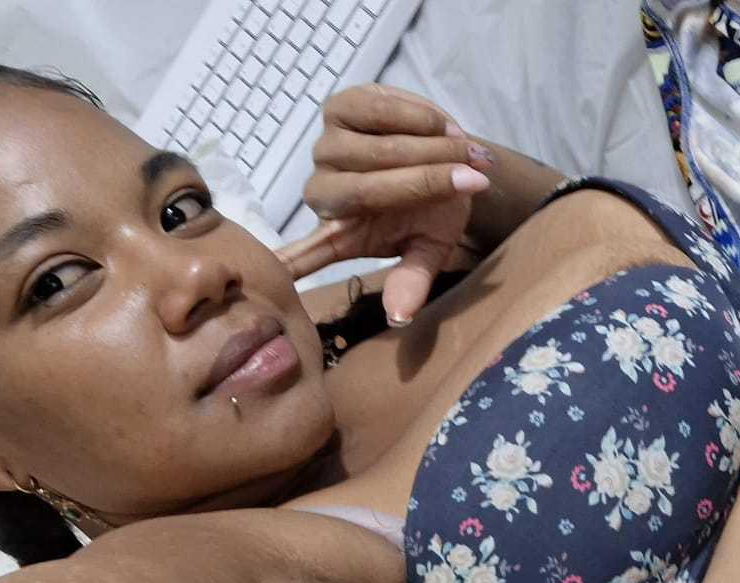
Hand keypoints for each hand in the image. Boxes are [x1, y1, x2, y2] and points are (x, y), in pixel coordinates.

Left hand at [274, 84, 492, 325]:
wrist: (451, 161)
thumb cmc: (434, 213)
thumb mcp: (430, 250)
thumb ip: (413, 279)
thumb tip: (400, 318)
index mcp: (339, 234)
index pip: (302, 255)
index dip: (285, 264)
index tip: (268, 274)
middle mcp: (323, 191)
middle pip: (362, 190)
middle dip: (424, 182)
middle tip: (470, 180)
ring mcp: (328, 146)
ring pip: (373, 149)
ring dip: (428, 149)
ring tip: (464, 152)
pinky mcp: (343, 106)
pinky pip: (378, 110)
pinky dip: (418, 118)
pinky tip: (442, 127)